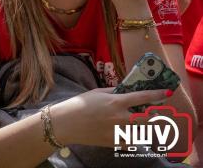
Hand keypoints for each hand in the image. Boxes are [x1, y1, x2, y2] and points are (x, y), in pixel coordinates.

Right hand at [52, 87, 167, 146]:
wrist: (66, 123)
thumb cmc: (81, 104)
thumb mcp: (98, 92)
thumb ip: (115, 92)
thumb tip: (127, 90)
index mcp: (116, 101)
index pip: (142, 97)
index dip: (156, 95)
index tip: (167, 93)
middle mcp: (120, 117)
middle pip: (146, 118)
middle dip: (154, 116)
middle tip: (155, 112)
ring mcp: (117, 132)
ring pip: (139, 132)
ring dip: (142, 127)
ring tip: (138, 122)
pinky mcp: (112, 142)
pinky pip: (128, 141)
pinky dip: (131, 136)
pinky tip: (126, 131)